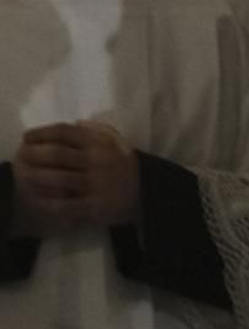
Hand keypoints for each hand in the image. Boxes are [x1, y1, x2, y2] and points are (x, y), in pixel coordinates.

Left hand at [14, 123, 138, 233]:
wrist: (148, 193)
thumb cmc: (125, 164)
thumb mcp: (117, 140)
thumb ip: (97, 129)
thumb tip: (75, 123)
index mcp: (100, 142)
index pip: (66, 132)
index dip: (43, 133)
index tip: (27, 137)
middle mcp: (98, 160)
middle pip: (58, 154)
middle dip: (35, 154)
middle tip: (21, 156)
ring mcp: (96, 183)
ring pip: (60, 178)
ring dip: (38, 177)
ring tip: (24, 177)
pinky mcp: (96, 205)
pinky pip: (68, 204)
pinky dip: (51, 202)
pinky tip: (38, 200)